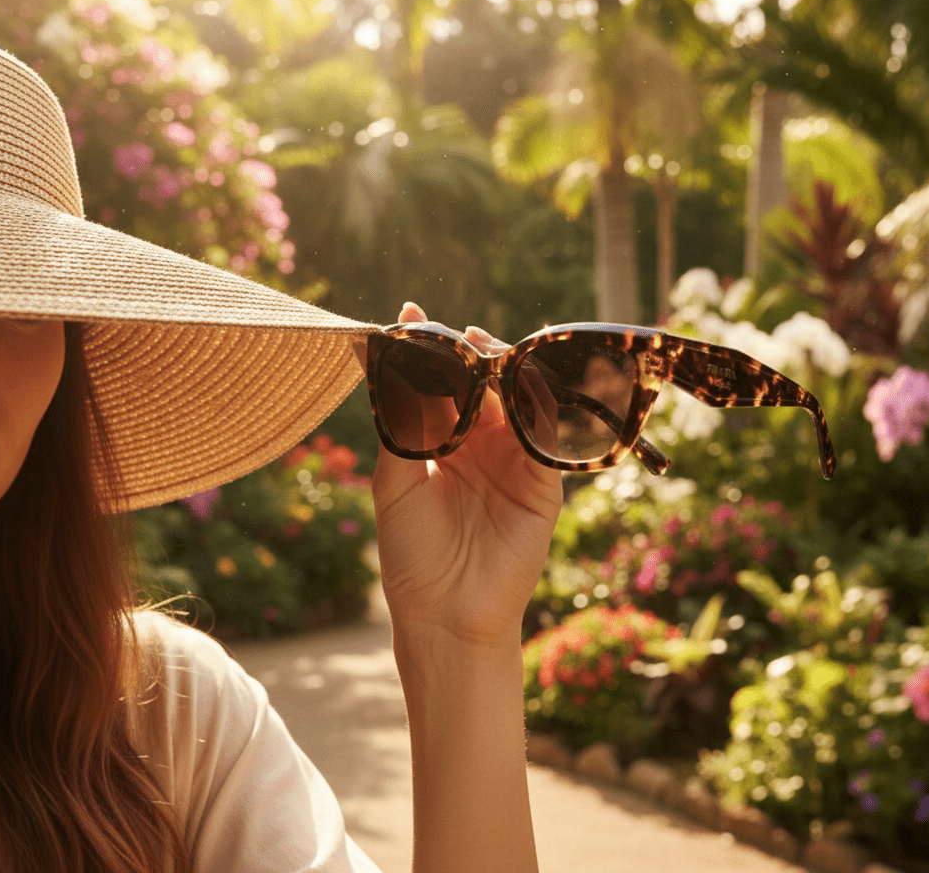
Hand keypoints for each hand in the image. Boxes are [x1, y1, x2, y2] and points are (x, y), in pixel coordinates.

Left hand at [370, 303, 562, 650]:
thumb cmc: (411, 554)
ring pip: (516, 397)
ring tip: (481, 349)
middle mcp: (482, 444)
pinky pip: (543, 432)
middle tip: (456, 335)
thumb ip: (401, 423)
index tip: (410, 313)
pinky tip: (515, 381)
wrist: (445, 615)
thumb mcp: (395, 481)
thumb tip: (384, 360)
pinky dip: (533, 401)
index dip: (430, 349)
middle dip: (470, 352)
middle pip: (483, 381)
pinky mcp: (543, 480)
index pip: (442, 382)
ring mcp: (515, 459)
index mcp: (445, 442)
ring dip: (503, 369)